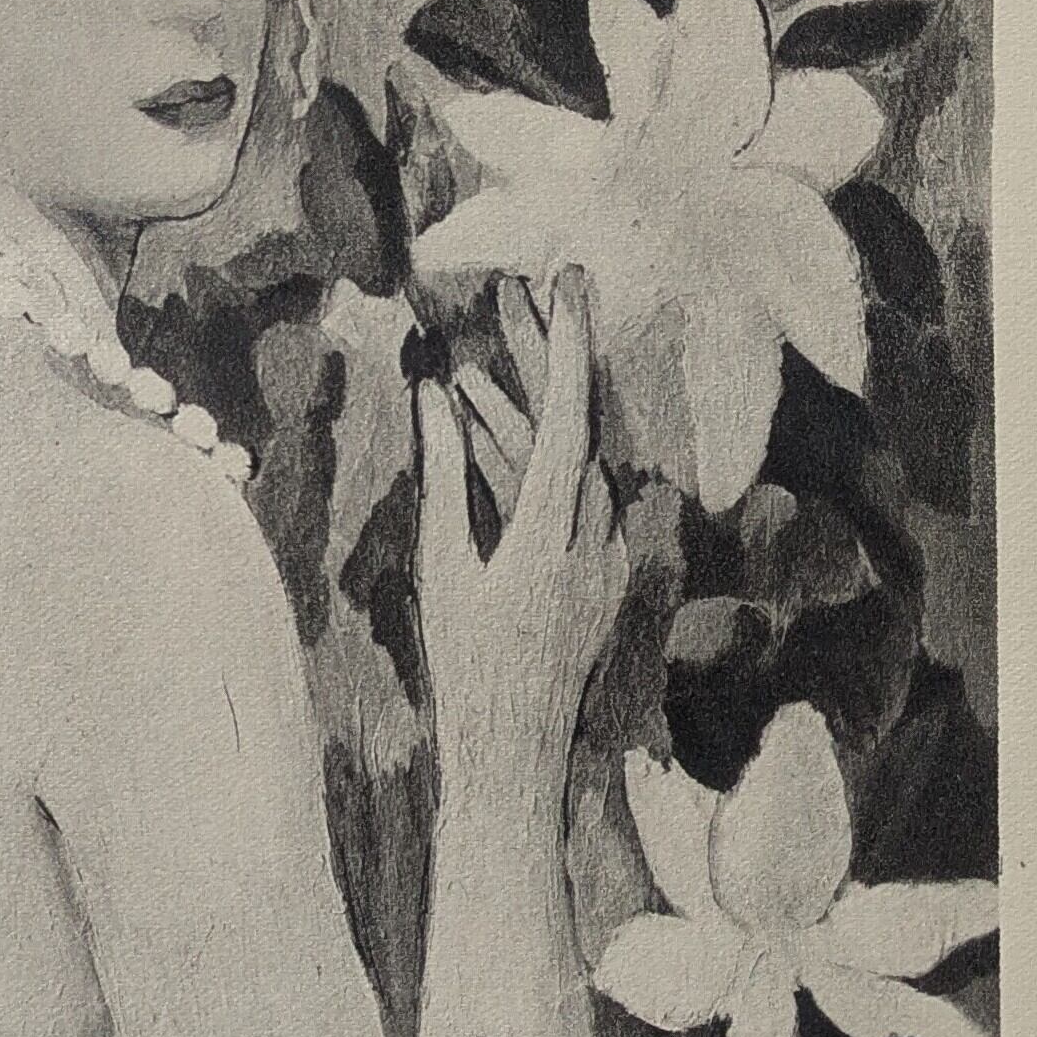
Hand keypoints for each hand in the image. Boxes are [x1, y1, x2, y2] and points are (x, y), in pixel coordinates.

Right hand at [415, 268, 626, 821]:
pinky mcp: (596, 572)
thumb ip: (444, 476)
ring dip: (528, 408)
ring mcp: (601, 554)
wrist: (515, 755)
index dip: (569, 341)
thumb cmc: (467, 668)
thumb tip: (435, 397)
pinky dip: (531, 459)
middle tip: (523, 290)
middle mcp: (593, 534)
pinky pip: (569, 497)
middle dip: (544, 355)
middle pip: (573, 423)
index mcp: (554, 531)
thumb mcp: (444, 567)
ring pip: (569, 459)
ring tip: (481, 359)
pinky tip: (491, 428)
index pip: (570, 414)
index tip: (566, 281)